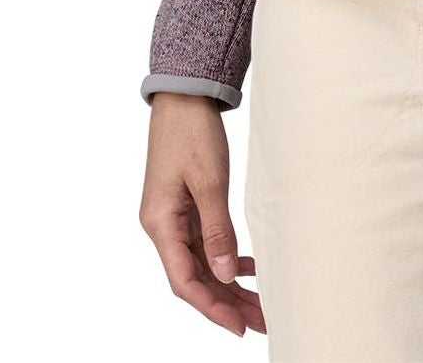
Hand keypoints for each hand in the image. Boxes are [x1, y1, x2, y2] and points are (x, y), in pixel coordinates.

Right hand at [140, 92, 264, 336]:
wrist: (184, 96)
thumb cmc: (192, 132)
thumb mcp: (209, 180)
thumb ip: (218, 229)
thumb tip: (225, 273)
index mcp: (160, 224)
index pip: (184, 281)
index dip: (211, 307)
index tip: (238, 326)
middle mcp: (163, 226)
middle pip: (195, 277)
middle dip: (226, 302)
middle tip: (262, 320)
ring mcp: (174, 217)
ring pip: (202, 262)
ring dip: (228, 283)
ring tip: (260, 303)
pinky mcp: (186, 206)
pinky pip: (204, 243)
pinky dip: (225, 258)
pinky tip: (247, 268)